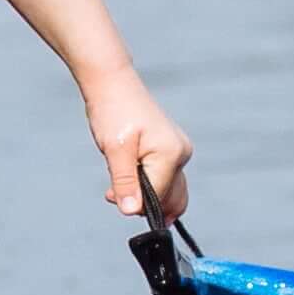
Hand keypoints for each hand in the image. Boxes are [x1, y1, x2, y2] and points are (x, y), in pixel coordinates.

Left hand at [81, 66, 190, 217]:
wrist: (112, 83)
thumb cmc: (113, 111)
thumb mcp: (115, 151)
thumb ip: (125, 183)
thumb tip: (131, 211)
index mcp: (172, 154)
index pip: (159, 198)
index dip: (136, 204)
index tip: (112, 196)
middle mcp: (181, 154)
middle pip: (171, 198)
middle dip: (144, 204)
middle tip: (114, 194)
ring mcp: (178, 151)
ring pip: (167, 189)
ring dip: (143, 194)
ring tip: (116, 183)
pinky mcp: (169, 149)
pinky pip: (163, 176)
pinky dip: (146, 182)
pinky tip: (125, 174)